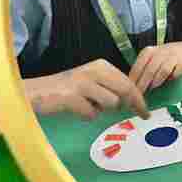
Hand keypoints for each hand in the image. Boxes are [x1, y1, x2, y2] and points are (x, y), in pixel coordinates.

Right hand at [25, 59, 149, 120]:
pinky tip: (76, 109)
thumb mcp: (91, 82)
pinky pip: (91, 113)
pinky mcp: (72, 96)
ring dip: (102, 109)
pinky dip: (86, 115)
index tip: (146, 111)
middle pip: (125, 90)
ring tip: (86, 105)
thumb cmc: (66, 90)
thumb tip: (132, 101)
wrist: (36, 93)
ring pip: (110, 103)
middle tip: (143, 115)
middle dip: (136, 104)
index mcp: (101, 66)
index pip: (128, 82)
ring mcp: (83, 83)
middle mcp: (94, 71)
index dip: (139, 98)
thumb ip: (110, 87)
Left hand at [128, 42, 181, 93]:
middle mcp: (160, 52)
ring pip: (163, 70)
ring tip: (153, 88)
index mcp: (149, 51)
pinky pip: (177, 71)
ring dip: (157, 81)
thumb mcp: (152, 58)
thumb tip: (133, 85)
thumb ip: (143, 69)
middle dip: (143, 84)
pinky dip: (173, 76)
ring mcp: (172, 55)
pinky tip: (170, 80)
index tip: (131, 89)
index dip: (134, 79)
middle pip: (150, 70)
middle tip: (139, 95)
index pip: (138, 66)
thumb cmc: (166, 56)